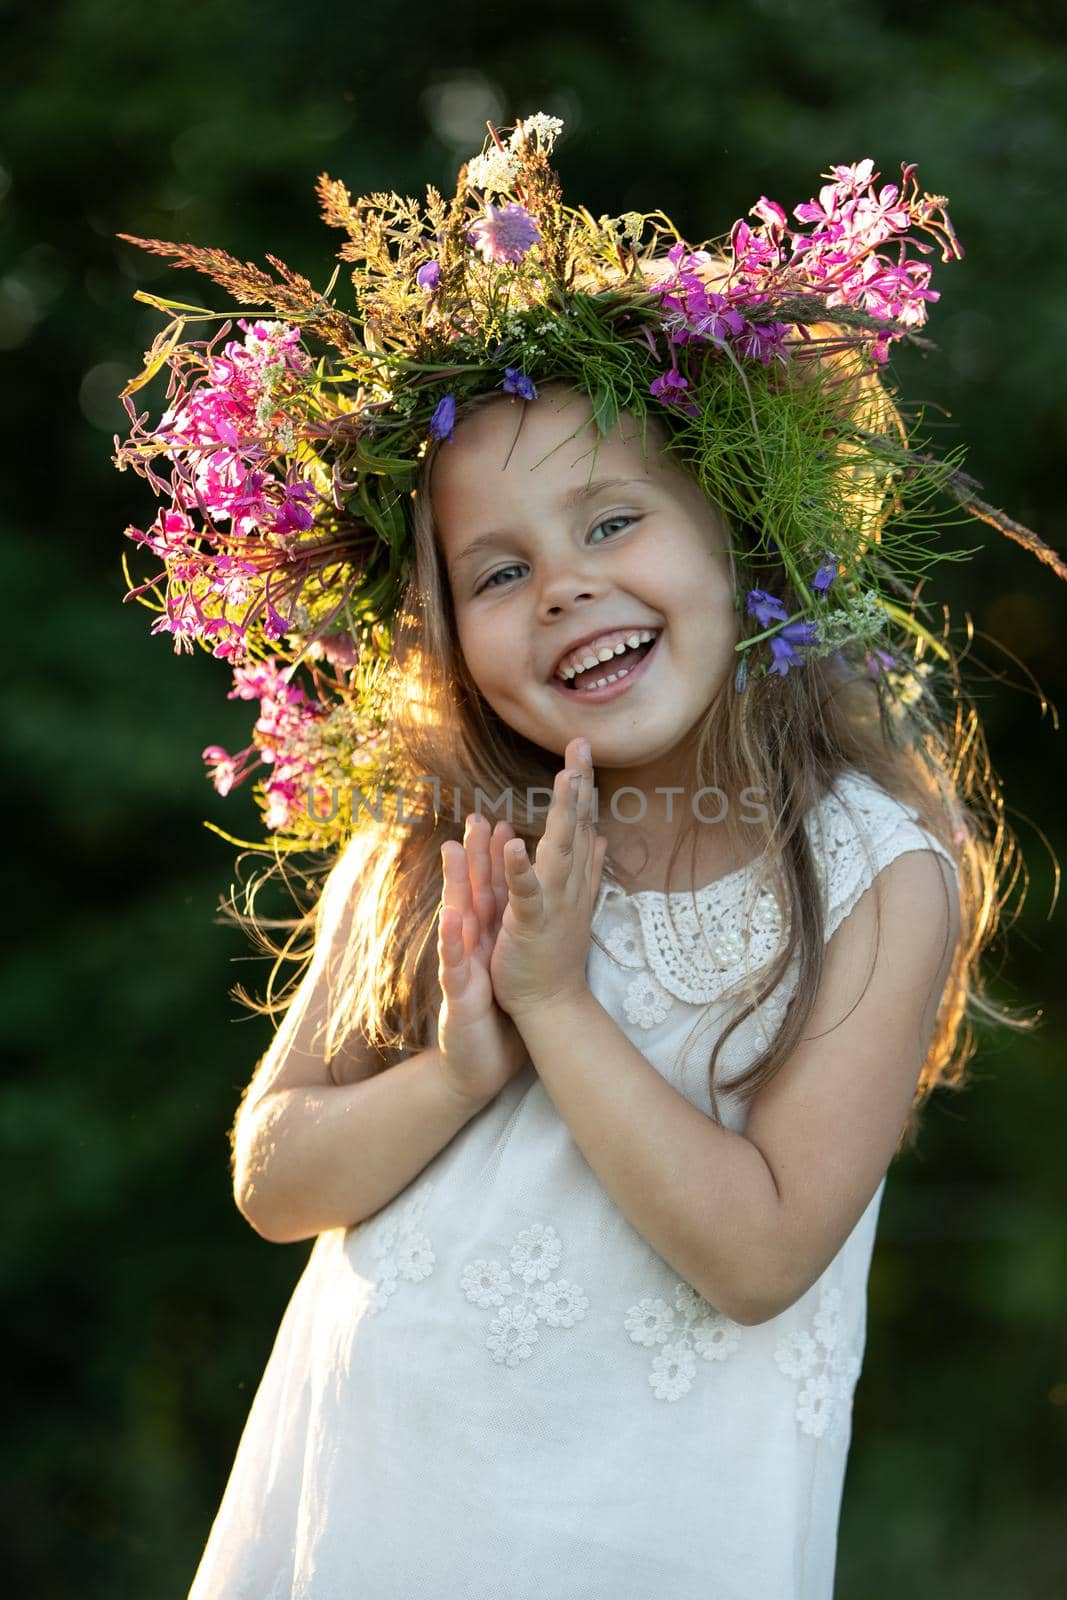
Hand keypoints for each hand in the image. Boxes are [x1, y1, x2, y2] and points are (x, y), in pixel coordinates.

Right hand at [437, 812, 530, 1107]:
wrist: (483, 1060)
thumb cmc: (495, 1010)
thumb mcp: (505, 966)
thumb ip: (509, 936)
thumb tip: (523, 908)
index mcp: (488, 938)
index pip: (490, 893)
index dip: (493, 858)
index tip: (498, 820)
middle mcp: (471, 946)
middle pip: (470, 895)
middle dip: (470, 857)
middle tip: (471, 820)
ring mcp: (462, 966)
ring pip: (456, 919)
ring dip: (453, 886)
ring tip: (453, 851)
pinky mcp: (458, 992)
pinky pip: (453, 963)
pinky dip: (451, 941)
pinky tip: (450, 919)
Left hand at [490, 737, 607, 1023]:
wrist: (551, 1003)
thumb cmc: (556, 954)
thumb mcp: (574, 904)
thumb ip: (586, 869)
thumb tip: (599, 837)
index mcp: (574, 877)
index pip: (581, 823)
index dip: (582, 786)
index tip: (582, 749)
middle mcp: (569, 884)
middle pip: (576, 827)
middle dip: (579, 785)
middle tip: (581, 744)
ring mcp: (553, 902)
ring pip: (560, 850)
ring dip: (563, 814)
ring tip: (565, 777)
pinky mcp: (531, 922)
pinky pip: (526, 891)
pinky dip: (521, 867)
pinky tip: (514, 843)